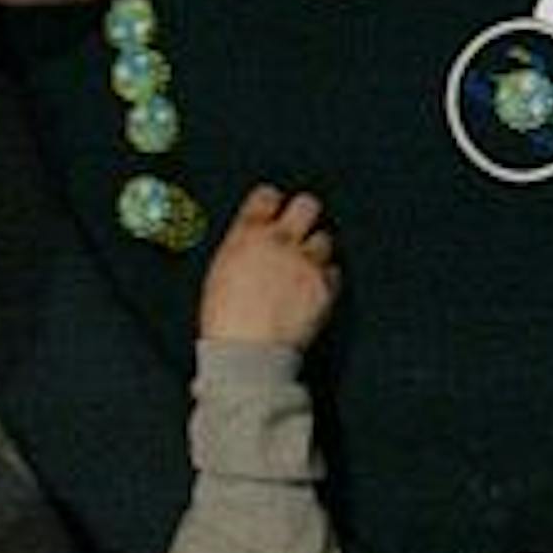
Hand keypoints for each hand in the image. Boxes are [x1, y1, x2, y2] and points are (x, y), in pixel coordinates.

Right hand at [198, 186, 340, 352]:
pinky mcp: (325, 285)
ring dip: (315, 252)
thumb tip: (253, 239)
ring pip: (324, 239)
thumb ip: (242, 248)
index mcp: (247, 238)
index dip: (271, 202)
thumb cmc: (225, 323)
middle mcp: (280, 243)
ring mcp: (306, 263)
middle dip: (304, 214)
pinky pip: (334, 270)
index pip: (267, 196)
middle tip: (299, 229)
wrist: (247, 355)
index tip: (274, 208)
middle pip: (307, 204)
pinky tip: (310, 292)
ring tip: (301, 272)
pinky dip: (325, 279)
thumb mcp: (219, 274)